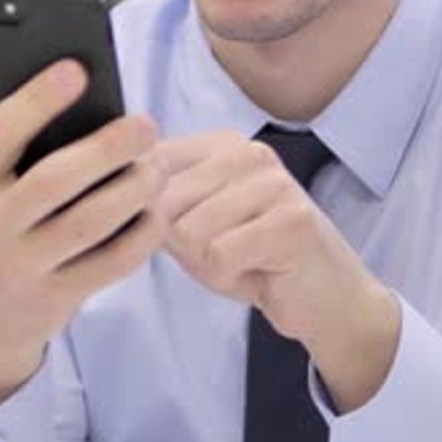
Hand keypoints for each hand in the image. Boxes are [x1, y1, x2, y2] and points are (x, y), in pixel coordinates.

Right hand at [0, 60, 165, 420]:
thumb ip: (6, 139)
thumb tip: (31, 71)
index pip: (0, 134)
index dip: (38, 99)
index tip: (77, 70)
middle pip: (54, 179)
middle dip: (107, 147)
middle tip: (146, 125)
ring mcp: (21, 267)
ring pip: (91, 221)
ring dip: (136, 189)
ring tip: (158, 167)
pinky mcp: (54, 300)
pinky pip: (111, 262)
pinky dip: (143, 233)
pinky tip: (157, 211)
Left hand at [153, 130, 399, 411]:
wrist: (326, 298)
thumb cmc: (252, 258)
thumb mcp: (195, 223)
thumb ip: (160, 202)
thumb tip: (115, 191)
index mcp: (223, 144)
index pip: (150, 163)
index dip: (152, 212)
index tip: (185, 231)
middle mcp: (249, 152)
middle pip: (165, 203)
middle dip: (184, 244)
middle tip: (225, 251)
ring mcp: (274, 183)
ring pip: (188, 231)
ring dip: (207, 264)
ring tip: (244, 260)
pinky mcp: (291, 220)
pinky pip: (219, 257)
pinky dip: (230, 279)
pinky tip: (260, 272)